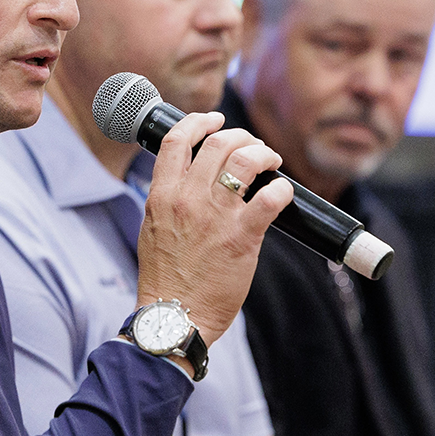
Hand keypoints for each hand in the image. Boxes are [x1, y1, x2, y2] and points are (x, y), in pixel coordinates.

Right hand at [135, 112, 293, 345]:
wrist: (174, 316)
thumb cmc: (164, 278)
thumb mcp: (152, 228)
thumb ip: (168, 201)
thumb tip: (187, 181)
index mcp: (161, 196)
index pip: (177, 140)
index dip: (199, 122)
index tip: (214, 119)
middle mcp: (187, 199)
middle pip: (217, 143)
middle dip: (240, 136)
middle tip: (252, 146)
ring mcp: (215, 217)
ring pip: (245, 160)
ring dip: (263, 153)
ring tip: (270, 161)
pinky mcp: (241, 238)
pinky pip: (270, 198)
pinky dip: (282, 188)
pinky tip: (282, 192)